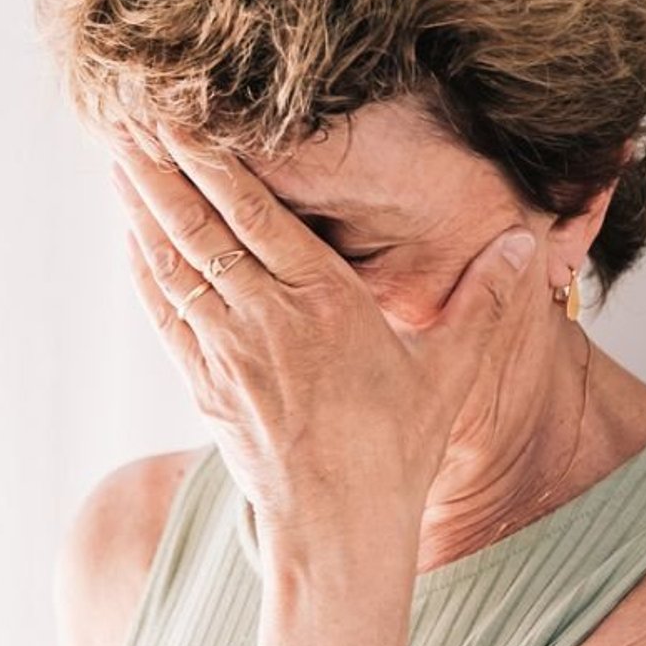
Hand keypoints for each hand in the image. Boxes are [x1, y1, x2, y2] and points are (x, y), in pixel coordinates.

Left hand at [111, 136, 539, 541]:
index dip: (215, 165)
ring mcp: (226, 352)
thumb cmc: (396, 450)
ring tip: (119, 159)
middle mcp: (265, 321)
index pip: (257, 217)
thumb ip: (484, 301)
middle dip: (162, 170)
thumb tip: (527, 244)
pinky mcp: (203, 383)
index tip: (184, 121)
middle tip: (129, 118)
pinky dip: (144, 269)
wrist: (336, 527)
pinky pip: (164, 312)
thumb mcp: (450, 372)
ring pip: (174, 265)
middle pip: (201, 229)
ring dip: (143, 209)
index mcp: (325, 304)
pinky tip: (131, 235)